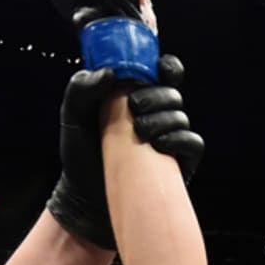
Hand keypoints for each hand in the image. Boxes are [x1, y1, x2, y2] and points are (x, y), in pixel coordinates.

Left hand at [47, 55, 202, 247]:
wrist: (87, 197)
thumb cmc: (80, 156)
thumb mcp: (71, 116)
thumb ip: (82, 88)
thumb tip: (111, 74)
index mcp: (135, 97)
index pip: (160, 74)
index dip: (166, 67)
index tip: (158, 68)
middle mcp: (156, 116)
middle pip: (173, 93)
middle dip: (157, 96)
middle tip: (134, 106)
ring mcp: (169, 139)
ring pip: (182, 116)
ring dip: (163, 119)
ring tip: (139, 132)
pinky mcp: (180, 162)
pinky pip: (192, 143)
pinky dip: (179, 139)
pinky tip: (159, 145)